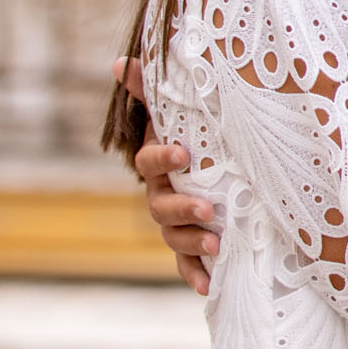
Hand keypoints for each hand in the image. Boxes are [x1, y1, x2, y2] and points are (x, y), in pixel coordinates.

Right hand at [117, 56, 215, 295]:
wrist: (227, 172)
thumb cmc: (203, 138)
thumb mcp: (185, 115)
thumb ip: (153, 89)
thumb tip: (120, 61)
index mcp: (160, 164)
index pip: (150, 161)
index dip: (162, 157)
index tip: (184, 151)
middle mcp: (162, 194)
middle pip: (160, 205)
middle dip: (182, 207)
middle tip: (207, 208)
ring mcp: (175, 223)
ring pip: (173, 236)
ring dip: (191, 242)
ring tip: (216, 243)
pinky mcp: (191, 246)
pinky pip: (187, 266)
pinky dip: (195, 276)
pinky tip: (208, 287)